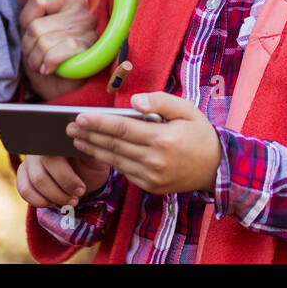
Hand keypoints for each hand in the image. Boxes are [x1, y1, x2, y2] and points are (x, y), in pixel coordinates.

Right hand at [15, 153, 110, 208]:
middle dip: (62, 189)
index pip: (54, 155)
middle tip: (78, 195)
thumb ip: (88, 151)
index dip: (66, 178)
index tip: (81, 189)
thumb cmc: (90, 165)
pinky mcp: (23, 173)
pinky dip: (40, 201)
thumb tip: (82, 144)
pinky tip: (53, 202)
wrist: (85, 176)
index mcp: (59, 139)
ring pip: (35, 182)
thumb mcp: (94, 159)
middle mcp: (41, 146)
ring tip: (70, 201)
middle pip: (44, 172)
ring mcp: (30, 159)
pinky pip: (24, 190)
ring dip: (54, 197)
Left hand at [17, 0, 96, 99]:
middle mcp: (84, 13)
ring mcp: (88, 32)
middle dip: (28, 45)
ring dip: (35, 59)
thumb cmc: (48, 54)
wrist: (62, 87)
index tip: (29, 32)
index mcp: (71, 1)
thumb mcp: (33, 27)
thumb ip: (29, 5)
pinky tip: (49, 68)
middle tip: (36, 54)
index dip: (25, 20)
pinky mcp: (88, 52)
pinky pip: (56, 53)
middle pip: (36, 25)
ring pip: (43, 41)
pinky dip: (47, 63)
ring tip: (42, 63)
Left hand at [67, 92, 220, 195]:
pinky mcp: (150, 186)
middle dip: (89, 135)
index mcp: (162, 138)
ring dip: (93, 150)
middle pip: (114, 145)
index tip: (79, 117)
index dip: (98, 123)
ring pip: (115, 161)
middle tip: (69, 127)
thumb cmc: (199, 133)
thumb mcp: (187, 110)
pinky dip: (109, 161)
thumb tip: (134, 101)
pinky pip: (124, 172)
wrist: (216, 167)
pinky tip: (98, 152)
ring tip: (77, 140)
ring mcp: (151, 176)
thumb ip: (160, 101)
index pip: (122, 129)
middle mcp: (154, 160)